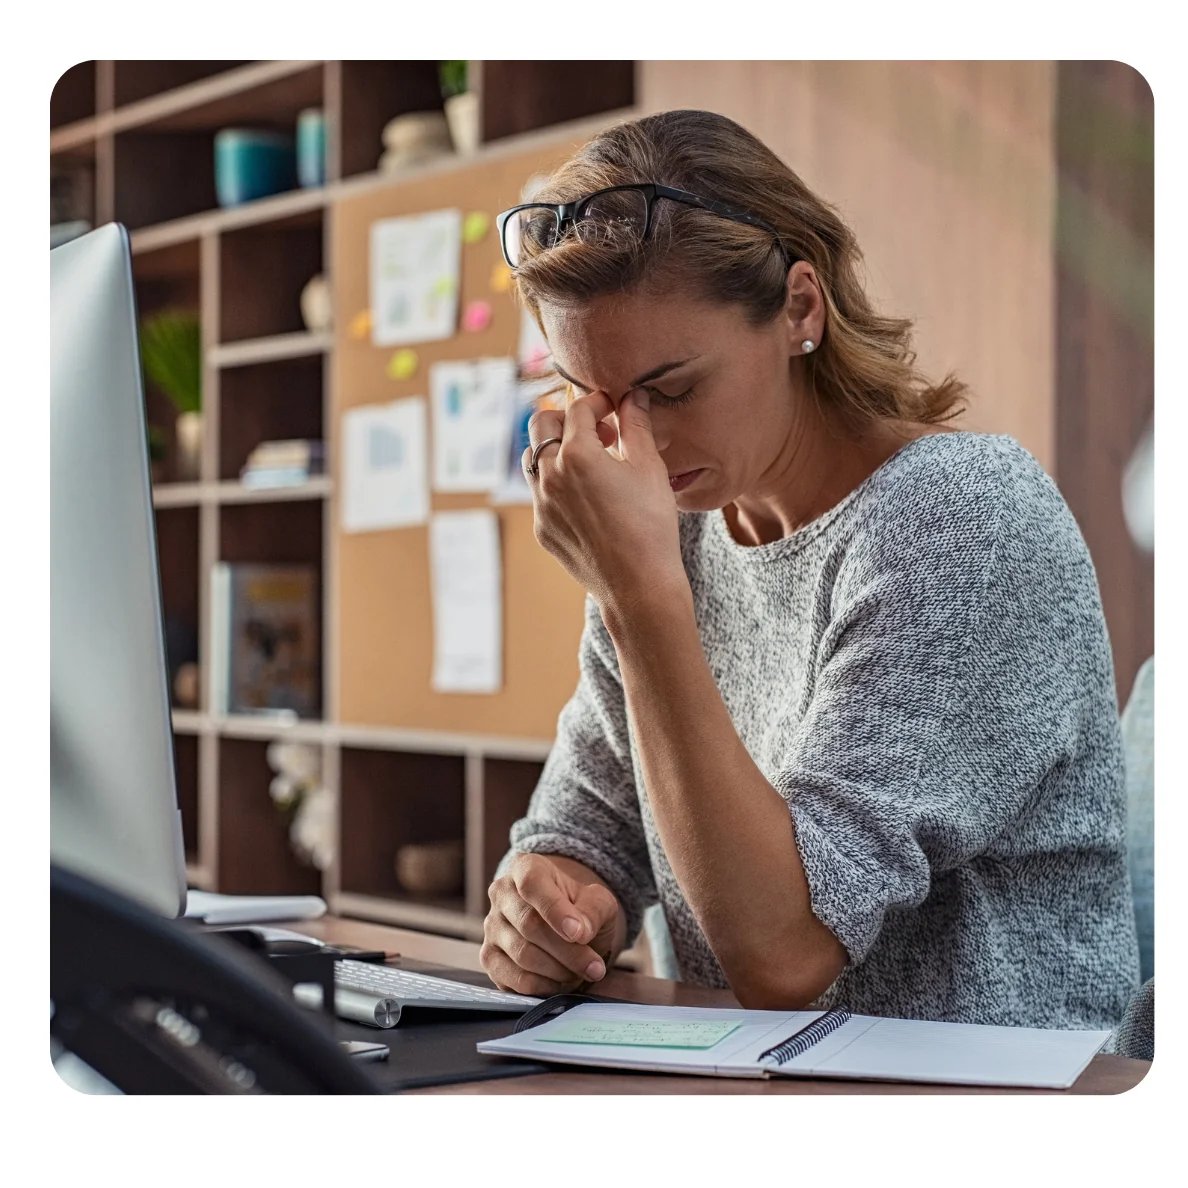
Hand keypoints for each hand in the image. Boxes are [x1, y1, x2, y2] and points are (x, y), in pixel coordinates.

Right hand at [481, 853, 621, 996]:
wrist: (567, 925)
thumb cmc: (580, 908)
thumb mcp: (598, 901)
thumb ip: (593, 910)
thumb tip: (580, 931)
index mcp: (526, 867)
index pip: (532, 884)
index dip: (555, 910)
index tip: (579, 934)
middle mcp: (501, 894)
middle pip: (529, 924)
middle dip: (568, 951)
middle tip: (595, 967)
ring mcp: (492, 927)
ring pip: (522, 954)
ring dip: (559, 970)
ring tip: (582, 972)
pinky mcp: (489, 958)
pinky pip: (514, 979)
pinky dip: (543, 986)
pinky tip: (562, 982)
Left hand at [524, 390, 688, 615]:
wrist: (638, 586)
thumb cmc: (651, 526)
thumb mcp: (649, 468)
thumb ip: (637, 425)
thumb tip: (633, 396)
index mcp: (577, 454)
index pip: (578, 408)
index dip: (597, 402)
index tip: (613, 409)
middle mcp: (550, 475)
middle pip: (540, 424)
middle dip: (567, 418)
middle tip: (598, 431)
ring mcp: (541, 504)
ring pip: (533, 459)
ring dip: (556, 449)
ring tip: (589, 462)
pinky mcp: (542, 528)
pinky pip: (540, 494)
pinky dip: (557, 483)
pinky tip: (588, 497)